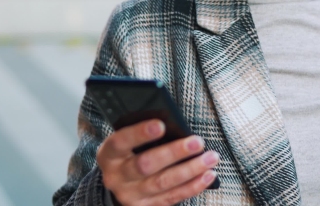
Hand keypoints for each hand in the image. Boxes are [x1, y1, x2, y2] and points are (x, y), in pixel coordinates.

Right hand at [96, 119, 219, 205]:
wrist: (119, 186)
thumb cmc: (128, 155)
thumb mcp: (126, 142)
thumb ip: (142, 134)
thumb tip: (172, 122)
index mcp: (109, 155)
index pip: (120, 142)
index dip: (139, 134)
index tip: (161, 125)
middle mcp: (117, 177)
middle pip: (145, 165)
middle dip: (174, 153)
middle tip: (197, 142)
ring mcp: (131, 196)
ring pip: (162, 183)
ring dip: (190, 170)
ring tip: (210, 158)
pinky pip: (172, 197)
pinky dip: (193, 186)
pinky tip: (207, 176)